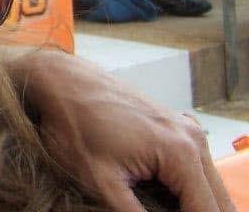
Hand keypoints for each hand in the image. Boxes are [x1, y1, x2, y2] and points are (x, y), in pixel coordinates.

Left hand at [12, 50, 234, 211]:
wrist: (62, 80)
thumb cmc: (73, 125)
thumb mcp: (100, 181)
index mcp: (180, 152)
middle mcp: (192, 138)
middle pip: (217, 202)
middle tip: (150, 208)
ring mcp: (186, 129)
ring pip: (208, 186)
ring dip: (188, 203)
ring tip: (152, 204)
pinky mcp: (175, 127)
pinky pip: (195, 169)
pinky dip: (183, 188)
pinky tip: (155, 195)